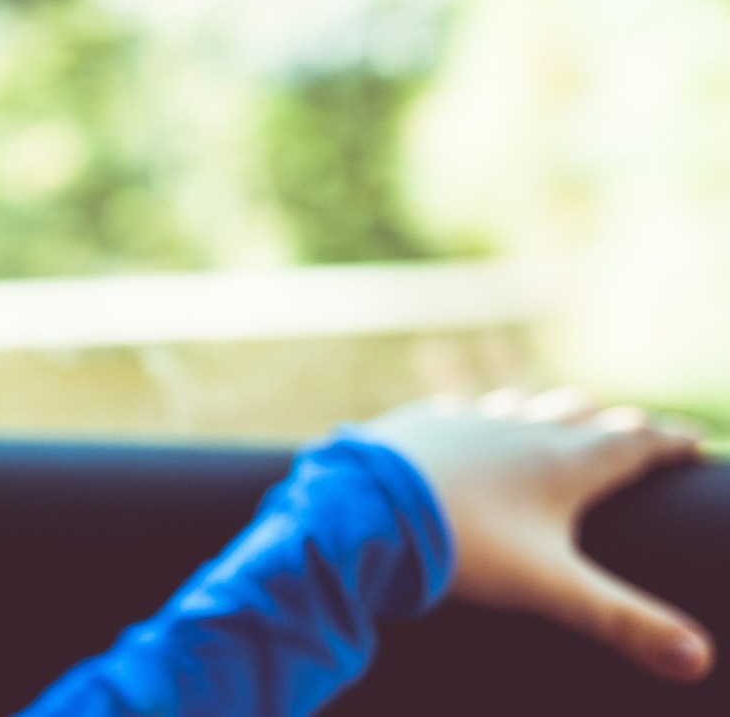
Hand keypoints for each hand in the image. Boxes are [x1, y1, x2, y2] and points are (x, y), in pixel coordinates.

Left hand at [359, 388, 712, 683]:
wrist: (366, 508)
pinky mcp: (422, 421)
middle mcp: (522, 427)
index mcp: (566, 461)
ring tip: (564, 414)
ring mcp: (468, 419)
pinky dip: (480, 416)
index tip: (698, 442)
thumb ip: (623, 622)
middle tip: (635, 430)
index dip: (671, 443)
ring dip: (549, 409)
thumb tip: (696, 659)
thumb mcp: (551, 589)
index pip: (637, 443)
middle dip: (614, 423)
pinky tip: (469, 420)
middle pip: (583, 414)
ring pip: (523, 403)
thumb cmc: (466, 546)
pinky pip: (460, 410)